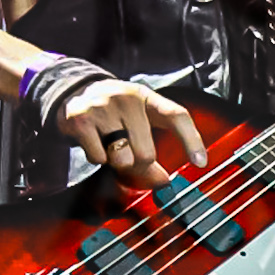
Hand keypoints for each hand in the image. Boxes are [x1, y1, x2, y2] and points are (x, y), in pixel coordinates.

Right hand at [59, 79, 207, 189]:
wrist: (73, 92)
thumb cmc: (113, 111)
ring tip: (108, 143)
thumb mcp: (136, 118)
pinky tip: (92, 141)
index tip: (201, 162)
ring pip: (122, 158)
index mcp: (147, 97)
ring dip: (116, 160)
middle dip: (138, 162)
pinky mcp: (81, 120)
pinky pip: (98, 158)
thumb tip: (162, 181)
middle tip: (127, 151)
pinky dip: (96, 157)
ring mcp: (102, 108)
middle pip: (146, 153)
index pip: (176, 116)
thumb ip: (151, 145)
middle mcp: (127, 98)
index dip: (191, 140)